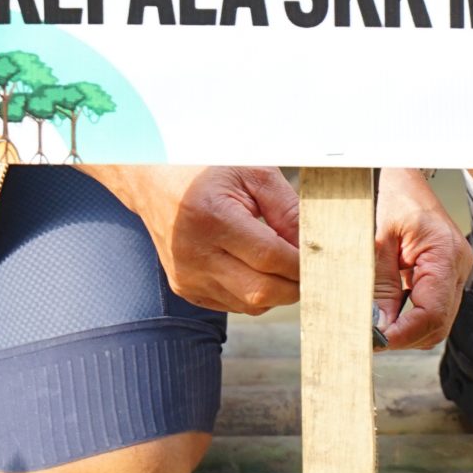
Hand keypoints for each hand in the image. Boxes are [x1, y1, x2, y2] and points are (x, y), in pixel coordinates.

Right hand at [93, 164, 300, 313]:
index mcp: (211, 218)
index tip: (320, 257)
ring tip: (280, 262)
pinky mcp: (185, 289)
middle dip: (293, 284)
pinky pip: (233, 304)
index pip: (271, 258)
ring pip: (250, 304)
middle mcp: (195, 254)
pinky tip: (253, 266)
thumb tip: (311, 245)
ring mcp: (187, 276)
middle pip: (261, 291)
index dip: (301, 263)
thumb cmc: (206, 168)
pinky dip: (252, 292)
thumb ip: (286, 208)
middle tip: (308, 267)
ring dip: (274, 290)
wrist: (152, 179)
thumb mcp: (251, 172)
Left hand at [373, 169, 471, 349]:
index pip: (432, 314)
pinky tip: (390, 311)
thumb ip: (380, 283)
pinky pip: (433, 307)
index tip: (377, 342)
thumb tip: (378, 324)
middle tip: (372, 338)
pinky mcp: (447, 276)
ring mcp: (456, 274)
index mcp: (446, 256)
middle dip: (405, 337)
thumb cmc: (397, 197)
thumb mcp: (380, 238)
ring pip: (437, 321)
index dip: (404, 334)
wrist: (409, 177)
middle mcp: (458, 269)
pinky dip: (411, 316)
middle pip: (438, 325)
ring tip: (378, 325)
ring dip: (408, 329)